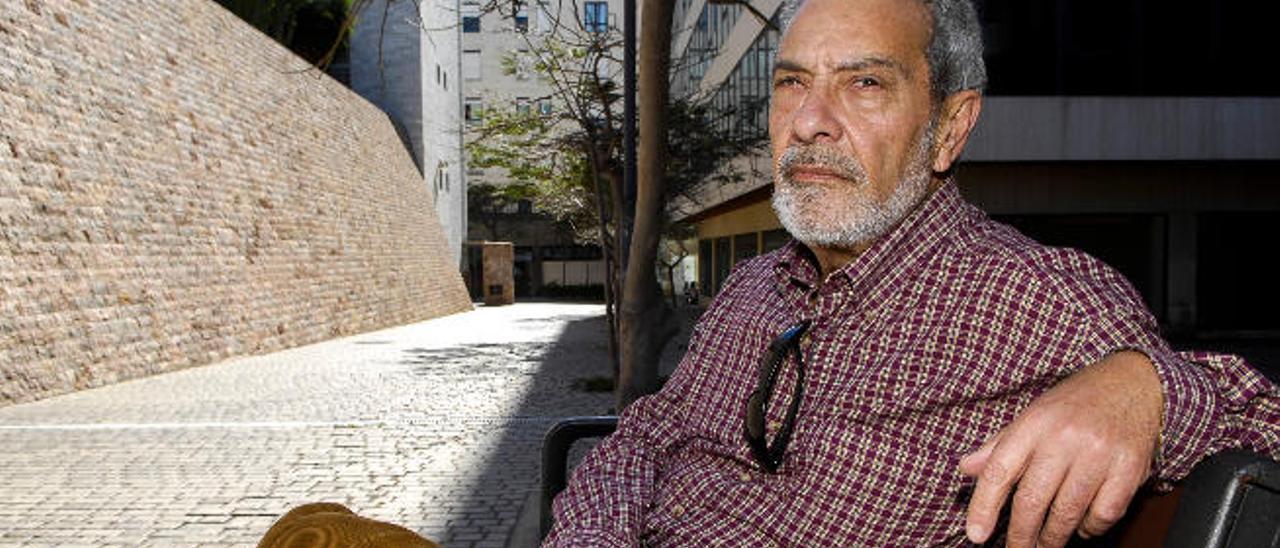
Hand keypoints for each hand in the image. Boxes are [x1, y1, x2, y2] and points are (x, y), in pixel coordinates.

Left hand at [959, 351, 1163, 546]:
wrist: (1134, 383)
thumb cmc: (1076, 403)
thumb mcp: (1033, 414)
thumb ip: (1000, 445)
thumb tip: (965, 468)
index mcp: (1033, 423)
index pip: (999, 470)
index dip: (983, 506)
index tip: (976, 534)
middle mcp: (1064, 437)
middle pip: (1032, 500)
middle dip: (1021, 535)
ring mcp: (1099, 454)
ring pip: (1067, 513)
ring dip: (1053, 537)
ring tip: (1045, 544)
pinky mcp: (1129, 469)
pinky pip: (1103, 514)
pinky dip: (1090, 528)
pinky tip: (1082, 526)